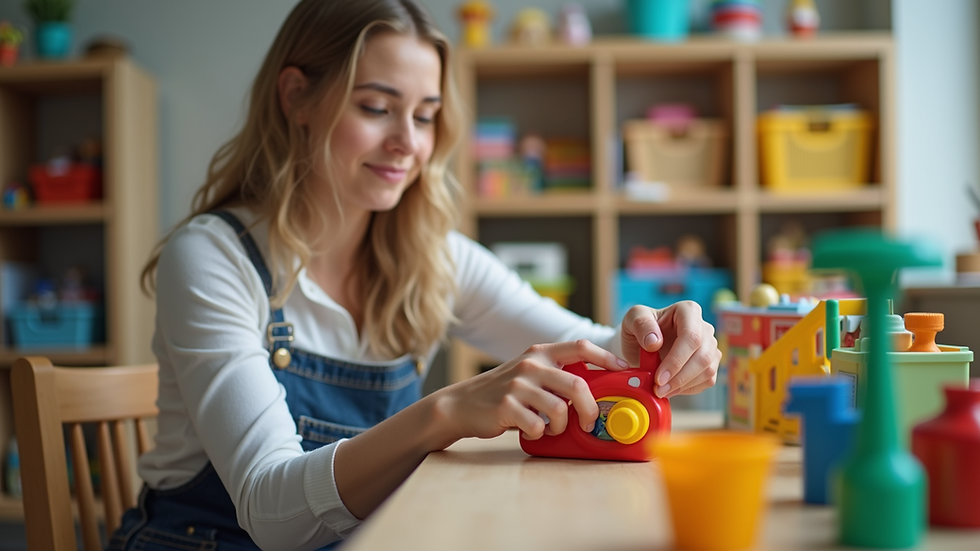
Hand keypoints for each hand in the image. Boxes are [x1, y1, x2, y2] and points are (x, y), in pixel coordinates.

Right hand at [438, 340, 629, 441]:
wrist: (462, 404)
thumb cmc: (503, 392)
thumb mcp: (530, 373)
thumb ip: (557, 374)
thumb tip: (599, 389)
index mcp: (541, 353)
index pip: (581, 347)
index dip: (607, 357)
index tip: (623, 371)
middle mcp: (532, 365)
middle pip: (578, 385)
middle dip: (590, 409)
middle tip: (590, 422)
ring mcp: (518, 385)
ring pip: (560, 409)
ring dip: (561, 426)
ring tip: (552, 428)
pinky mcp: (507, 406)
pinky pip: (539, 425)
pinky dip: (540, 433)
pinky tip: (531, 430)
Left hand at [620, 301, 720, 398]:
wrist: (643, 344)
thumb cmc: (639, 328)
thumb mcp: (632, 319)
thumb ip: (641, 325)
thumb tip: (654, 342)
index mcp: (688, 311)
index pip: (691, 336)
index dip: (676, 360)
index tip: (659, 377)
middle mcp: (704, 327)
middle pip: (703, 356)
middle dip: (679, 377)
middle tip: (658, 389)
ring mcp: (710, 346)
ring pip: (707, 370)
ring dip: (683, 385)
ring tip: (661, 390)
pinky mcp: (710, 363)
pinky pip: (707, 380)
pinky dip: (688, 388)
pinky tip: (671, 389)